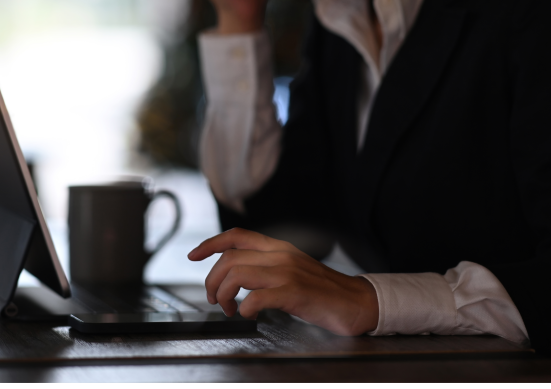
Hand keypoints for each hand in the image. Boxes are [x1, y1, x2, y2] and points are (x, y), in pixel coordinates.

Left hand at [187, 228, 379, 335]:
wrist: (357, 303)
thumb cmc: (322, 291)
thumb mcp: (290, 270)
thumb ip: (266, 267)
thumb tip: (234, 276)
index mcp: (278, 247)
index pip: (236, 236)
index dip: (210, 244)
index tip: (193, 255)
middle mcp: (280, 255)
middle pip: (229, 259)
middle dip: (212, 280)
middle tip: (214, 299)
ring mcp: (287, 272)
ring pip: (237, 274)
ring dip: (223, 295)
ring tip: (229, 309)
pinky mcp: (294, 292)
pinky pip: (256, 297)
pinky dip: (244, 307)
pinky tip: (247, 314)